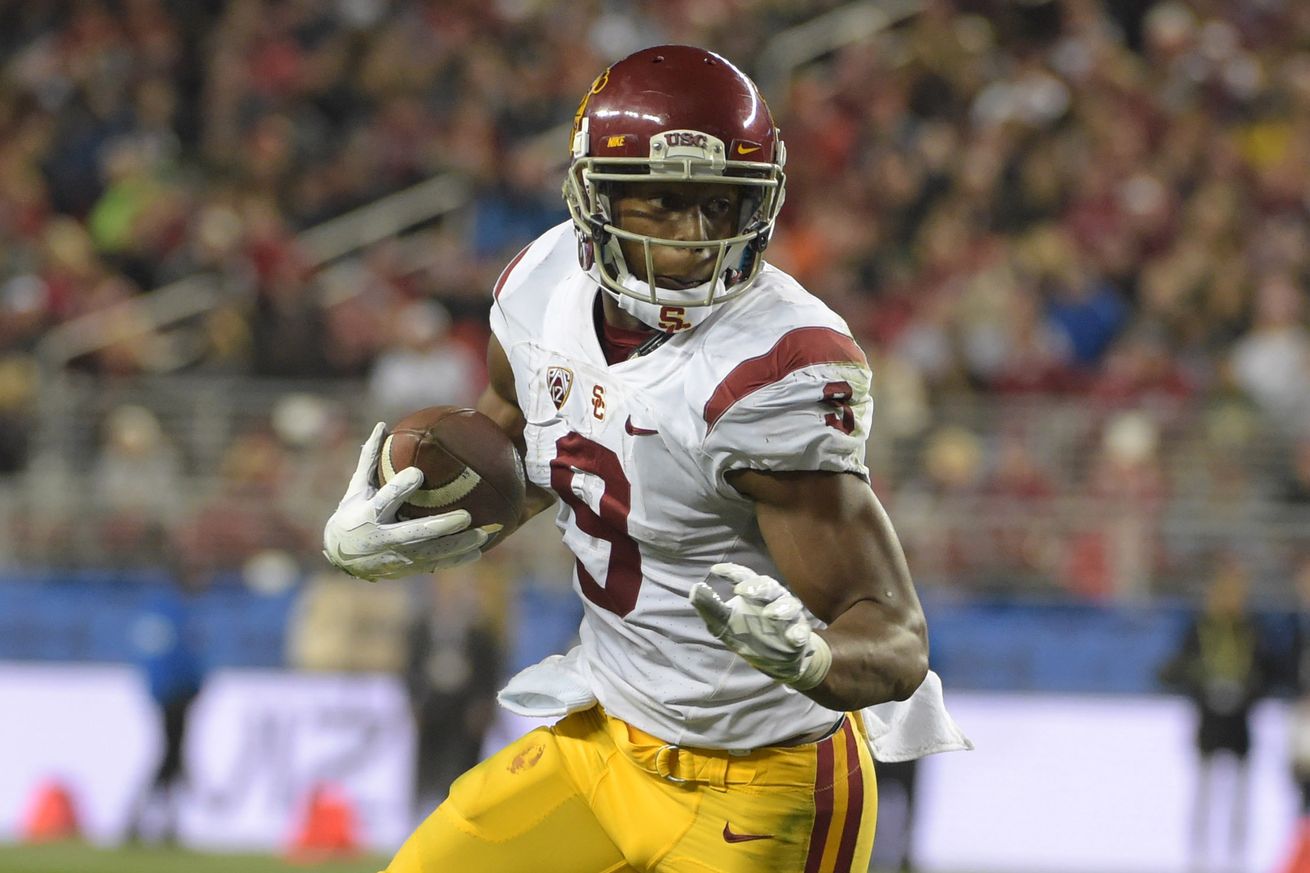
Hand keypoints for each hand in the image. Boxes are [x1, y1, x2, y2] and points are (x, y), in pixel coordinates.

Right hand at [322, 423, 491, 579]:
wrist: (342, 558)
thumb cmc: (353, 514)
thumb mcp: (357, 488)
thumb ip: (370, 459)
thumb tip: (382, 424)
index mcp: (369, 515)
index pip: (386, 500)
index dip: (400, 488)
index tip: (418, 473)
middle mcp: (383, 538)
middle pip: (415, 533)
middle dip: (441, 526)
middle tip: (466, 516)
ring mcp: (396, 557)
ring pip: (431, 553)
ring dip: (457, 546)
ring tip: (483, 535)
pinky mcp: (406, 568)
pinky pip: (435, 564)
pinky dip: (456, 559)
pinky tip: (478, 551)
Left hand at [689, 562, 831, 689]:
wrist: (774, 662)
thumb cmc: (748, 634)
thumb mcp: (723, 624)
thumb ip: (710, 607)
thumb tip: (695, 589)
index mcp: (754, 594)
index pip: (744, 577)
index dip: (731, 572)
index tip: (715, 571)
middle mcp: (773, 600)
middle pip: (769, 586)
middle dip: (757, 587)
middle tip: (741, 590)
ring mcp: (789, 618)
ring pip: (790, 605)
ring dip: (780, 608)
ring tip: (768, 614)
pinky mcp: (799, 635)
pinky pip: (802, 632)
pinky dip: (800, 634)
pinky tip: (794, 638)